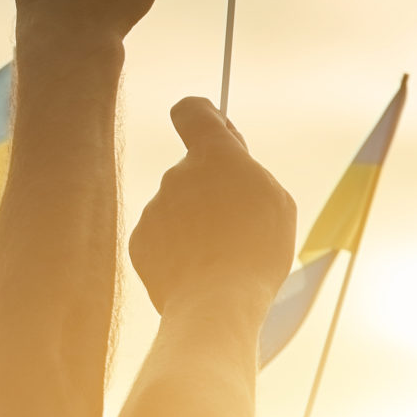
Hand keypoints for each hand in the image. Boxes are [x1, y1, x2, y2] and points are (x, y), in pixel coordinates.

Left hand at [130, 98, 294, 318]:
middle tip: (237, 224)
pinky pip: (162, 236)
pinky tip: (198, 270)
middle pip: (192, 170)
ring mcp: (154, 208)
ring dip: (195, 223)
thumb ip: (248, 172)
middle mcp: (177, 175)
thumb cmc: (257, 252)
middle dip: (211, 189)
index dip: (202, 116)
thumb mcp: (276, 202)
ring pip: (178, 207)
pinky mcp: (139, 241)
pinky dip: (177, 250)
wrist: (216, 304)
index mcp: (214, 157)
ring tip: (220, 256)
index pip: (192, 112)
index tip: (212, 128)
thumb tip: (228, 163)